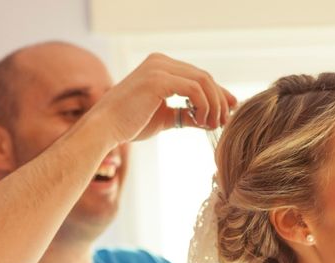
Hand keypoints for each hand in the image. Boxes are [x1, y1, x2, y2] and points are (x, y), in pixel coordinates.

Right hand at [90, 53, 236, 144]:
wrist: (105, 128)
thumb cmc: (129, 124)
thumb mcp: (165, 118)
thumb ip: (187, 114)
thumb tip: (209, 120)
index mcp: (160, 66)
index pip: (198, 76)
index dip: (218, 93)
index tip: (229, 110)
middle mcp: (160, 61)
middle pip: (204, 76)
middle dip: (220, 99)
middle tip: (224, 121)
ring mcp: (158, 67)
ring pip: (203, 81)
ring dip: (214, 104)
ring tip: (213, 124)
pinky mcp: (158, 79)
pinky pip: (194, 89)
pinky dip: (204, 105)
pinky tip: (202, 121)